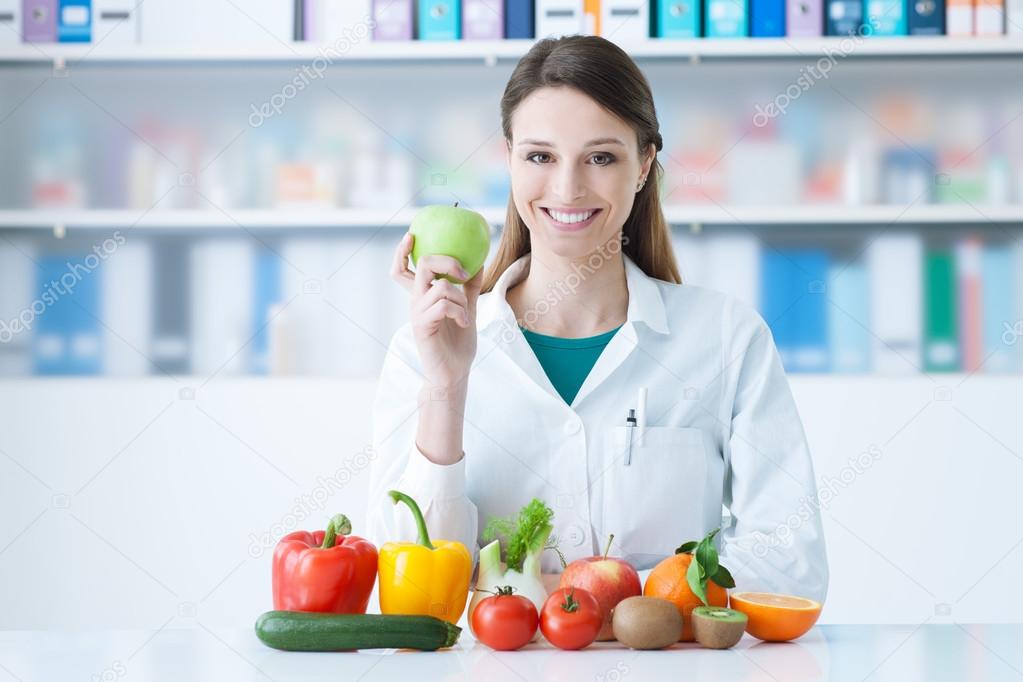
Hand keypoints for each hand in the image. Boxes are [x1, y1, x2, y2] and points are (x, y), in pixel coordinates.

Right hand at [391, 232, 483, 388]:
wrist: (454, 373)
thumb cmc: (458, 343)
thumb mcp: (468, 309)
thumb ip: (471, 288)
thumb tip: (480, 263)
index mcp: (422, 297)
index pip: (402, 269)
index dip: (402, 251)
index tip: (412, 235)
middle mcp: (415, 302)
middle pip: (422, 265)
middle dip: (446, 262)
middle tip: (463, 273)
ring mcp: (417, 314)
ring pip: (440, 286)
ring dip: (461, 298)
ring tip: (466, 315)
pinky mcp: (422, 326)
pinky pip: (444, 305)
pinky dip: (460, 312)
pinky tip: (464, 324)